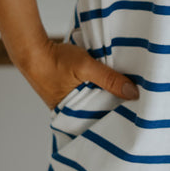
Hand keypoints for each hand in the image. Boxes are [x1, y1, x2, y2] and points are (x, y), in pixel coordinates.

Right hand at [19, 38, 138, 109]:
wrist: (33, 49)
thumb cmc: (55, 60)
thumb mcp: (86, 67)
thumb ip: (109, 79)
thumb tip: (133, 93)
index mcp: (72, 115)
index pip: (101, 121)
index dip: (117, 116)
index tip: (135, 113)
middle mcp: (71, 112)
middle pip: (99, 111)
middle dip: (114, 107)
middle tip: (136, 104)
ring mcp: (70, 101)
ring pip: (95, 101)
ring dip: (106, 95)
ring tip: (127, 94)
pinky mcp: (70, 90)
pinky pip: (89, 92)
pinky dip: (98, 88)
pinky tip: (110, 84)